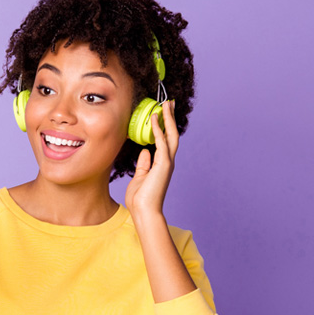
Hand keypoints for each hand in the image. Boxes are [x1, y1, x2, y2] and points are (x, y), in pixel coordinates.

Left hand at [125, 100, 178, 216]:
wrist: (144, 211)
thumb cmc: (141, 198)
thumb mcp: (140, 176)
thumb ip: (144, 163)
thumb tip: (145, 151)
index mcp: (162, 164)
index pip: (166, 140)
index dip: (165, 126)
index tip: (162, 113)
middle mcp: (168, 161)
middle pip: (173, 134)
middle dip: (171, 118)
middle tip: (169, 103)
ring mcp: (167, 162)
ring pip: (171, 135)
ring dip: (168, 119)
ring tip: (165, 104)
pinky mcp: (163, 164)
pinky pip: (161, 142)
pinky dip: (159, 129)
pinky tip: (154, 118)